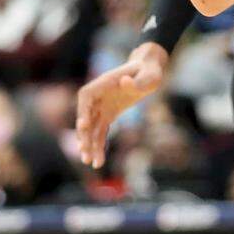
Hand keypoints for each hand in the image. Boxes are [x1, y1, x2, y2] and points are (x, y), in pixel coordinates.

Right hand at [76, 43, 168, 168]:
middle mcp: (99, 95)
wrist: (149, 71)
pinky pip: (100, 131)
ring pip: (91, 127)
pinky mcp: (108, 114)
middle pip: (85, 115)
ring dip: (89, 144)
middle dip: (84, 133)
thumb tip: (124, 82)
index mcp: (105, 83)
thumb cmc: (149, 72)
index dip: (83, 110)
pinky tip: (98, 160)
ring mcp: (102, 106)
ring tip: (90, 162)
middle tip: (84, 150)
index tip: (83, 124)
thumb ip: (138, 81)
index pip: (87, 96)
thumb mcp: (149, 76)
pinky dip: (98, 145)